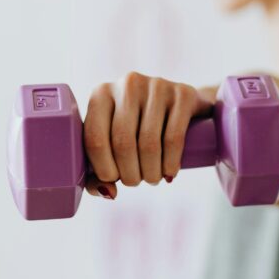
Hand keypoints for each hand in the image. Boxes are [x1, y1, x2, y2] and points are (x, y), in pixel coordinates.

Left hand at [83, 72, 215, 199]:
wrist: (181, 105)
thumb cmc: (138, 128)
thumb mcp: (114, 144)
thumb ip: (99, 174)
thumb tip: (109, 193)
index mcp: (101, 94)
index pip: (95, 138)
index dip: (103, 168)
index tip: (113, 180)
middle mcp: (128, 85)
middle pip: (123, 142)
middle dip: (129, 172)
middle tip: (135, 181)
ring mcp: (157, 86)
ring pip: (149, 142)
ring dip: (150, 171)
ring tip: (152, 178)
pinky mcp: (183, 94)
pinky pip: (174, 137)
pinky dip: (170, 163)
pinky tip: (169, 172)